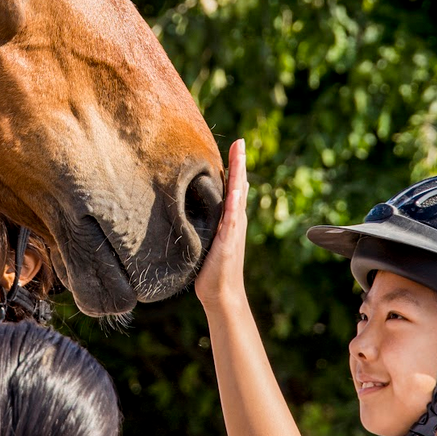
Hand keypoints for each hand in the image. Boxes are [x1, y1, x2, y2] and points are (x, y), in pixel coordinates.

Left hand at [194, 139, 249, 310]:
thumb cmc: (211, 269)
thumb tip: (195, 209)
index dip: (235, 166)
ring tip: (240, 155)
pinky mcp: (229, 241)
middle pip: (239, 185)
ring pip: (238, 196)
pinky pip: (232, 218)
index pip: (233, 186)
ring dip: (239, 175)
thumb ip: (207, 223)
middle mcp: (235, 220)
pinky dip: (235, 203)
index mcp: (230, 218)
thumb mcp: (209, 239)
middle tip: (241, 141)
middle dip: (240, 163)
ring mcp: (234, 229)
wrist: (221, 294)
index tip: (236, 144)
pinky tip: (235, 190)